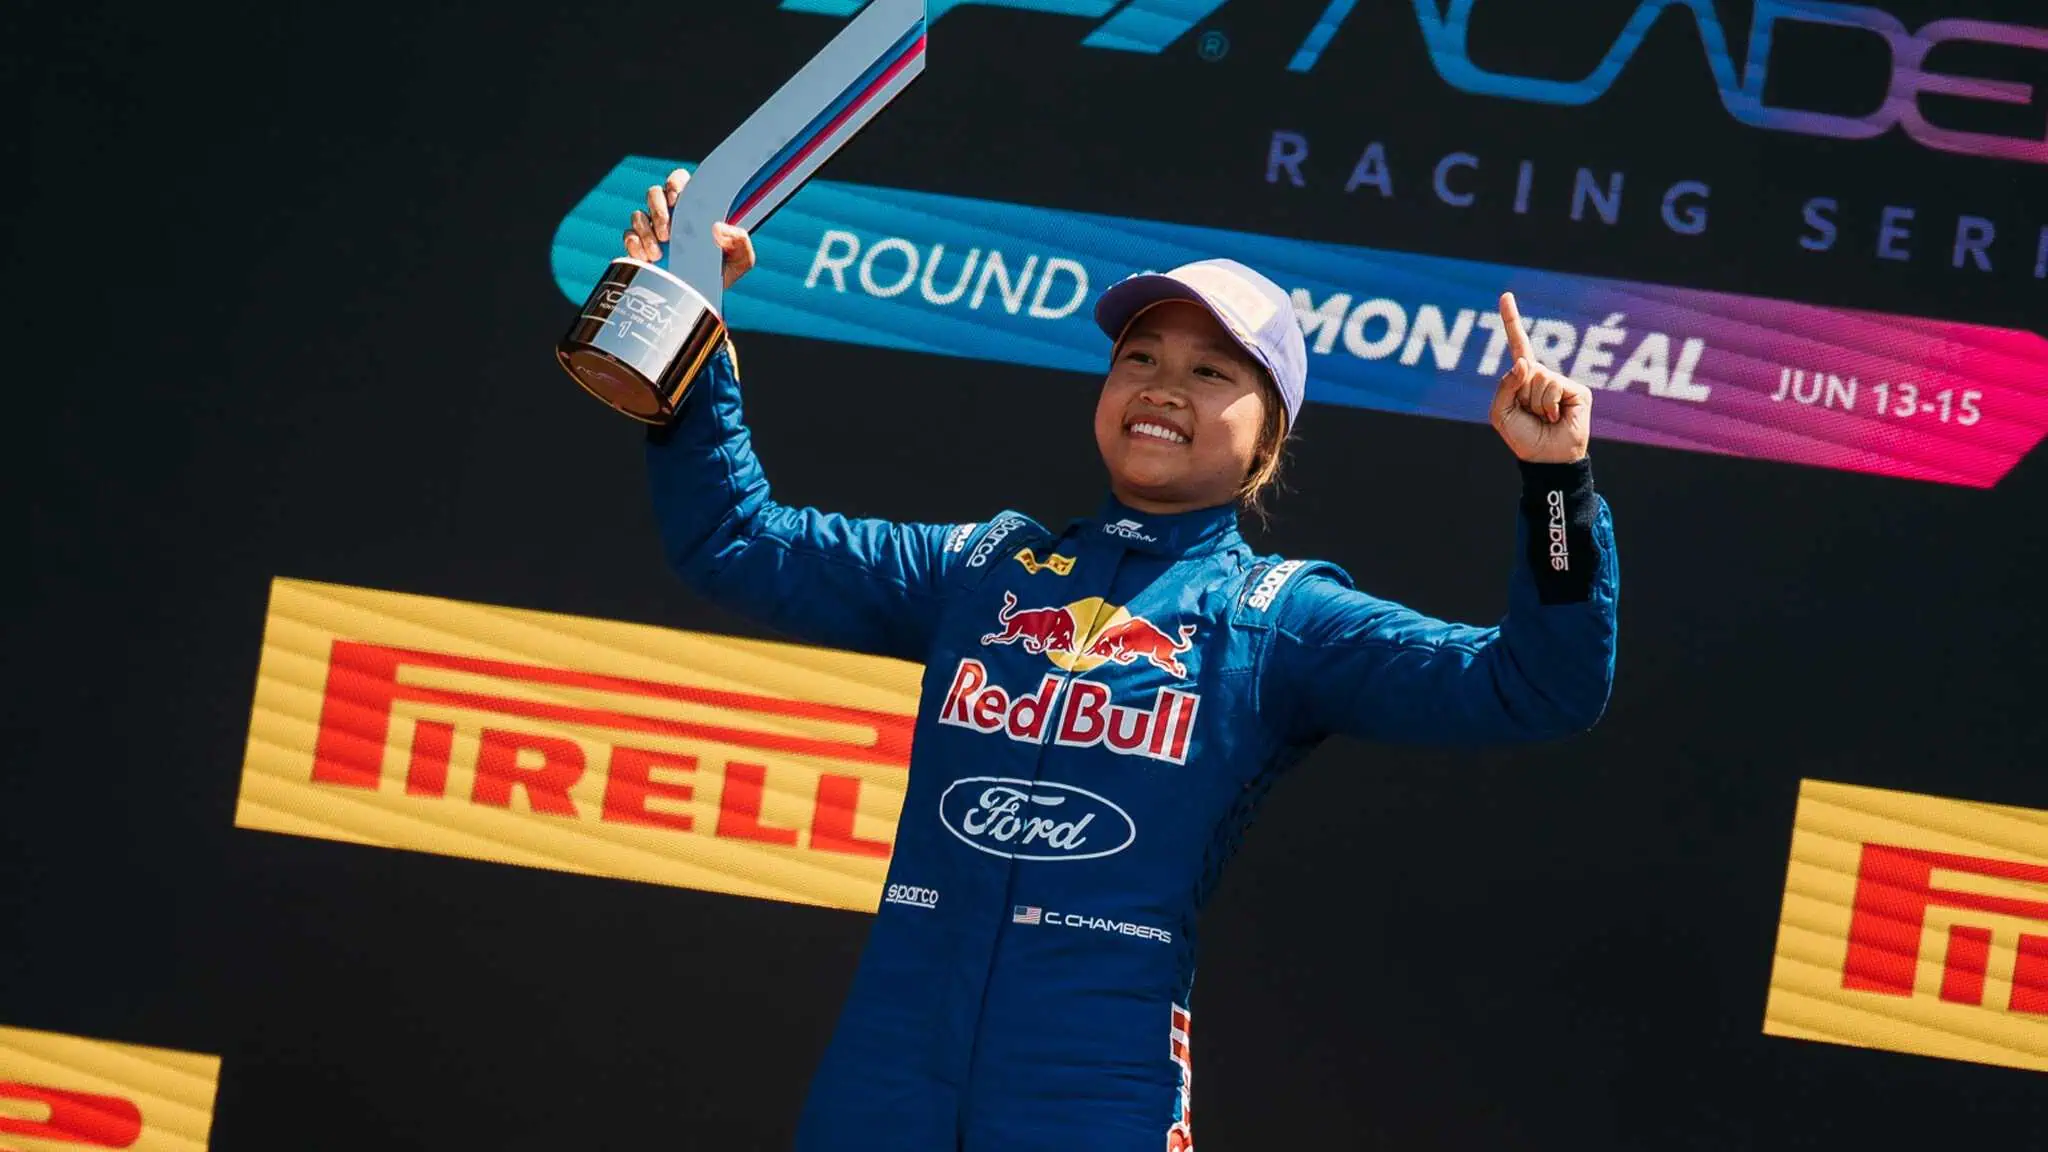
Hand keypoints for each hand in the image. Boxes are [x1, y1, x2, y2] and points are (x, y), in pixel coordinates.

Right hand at [623, 168, 756, 289]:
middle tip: (667, 234)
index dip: (674, 184)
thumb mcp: (741, 258)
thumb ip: (739, 241)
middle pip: (653, 193)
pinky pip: (628, 236)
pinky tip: (645, 258)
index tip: (676, 200)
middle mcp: (671, 214)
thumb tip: (718, 228)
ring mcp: (652, 229)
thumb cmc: (724, 271)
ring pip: (638, 215)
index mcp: (693, 208)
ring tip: (658, 253)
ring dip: (645, 231)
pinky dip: (633, 245)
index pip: (679, 181)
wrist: (705, 297)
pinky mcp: (640, 246)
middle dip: (657, 210)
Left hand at [1489, 292, 1590, 463]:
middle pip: (1524, 368)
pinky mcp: (1577, 390)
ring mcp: (1561, 382)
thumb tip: (1525, 362)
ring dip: (1535, 403)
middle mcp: (1543, 376)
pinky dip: (1547, 406)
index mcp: (1523, 378)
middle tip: (1530, 415)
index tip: (1505, 295)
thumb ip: (1505, 386)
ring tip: (1543, 418)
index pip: (1518, 344)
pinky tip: (1555, 417)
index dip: (1512, 320)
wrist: (1546, 459)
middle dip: (1521, 395)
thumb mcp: (1500, 413)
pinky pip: (1552, 387)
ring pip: (1538, 378)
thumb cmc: (1523, 437)